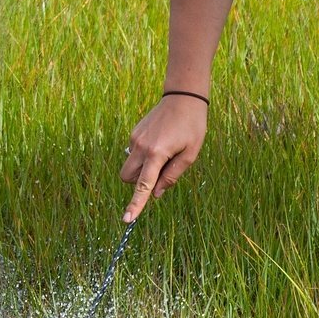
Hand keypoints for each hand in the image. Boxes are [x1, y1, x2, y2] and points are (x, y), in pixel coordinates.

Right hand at [120, 94, 207, 221]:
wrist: (182, 98)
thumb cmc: (192, 127)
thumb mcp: (190, 154)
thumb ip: (172, 175)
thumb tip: (156, 194)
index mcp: (157, 153)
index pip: (142, 185)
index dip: (135, 204)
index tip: (127, 219)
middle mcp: (141, 146)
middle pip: (127, 177)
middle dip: (137, 183)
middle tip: (159, 174)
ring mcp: (135, 138)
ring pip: (129, 165)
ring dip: (141, 170)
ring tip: (163, 156)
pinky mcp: (134, 133)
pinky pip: (134, 153)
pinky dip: (143, 157)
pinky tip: (160, 143)